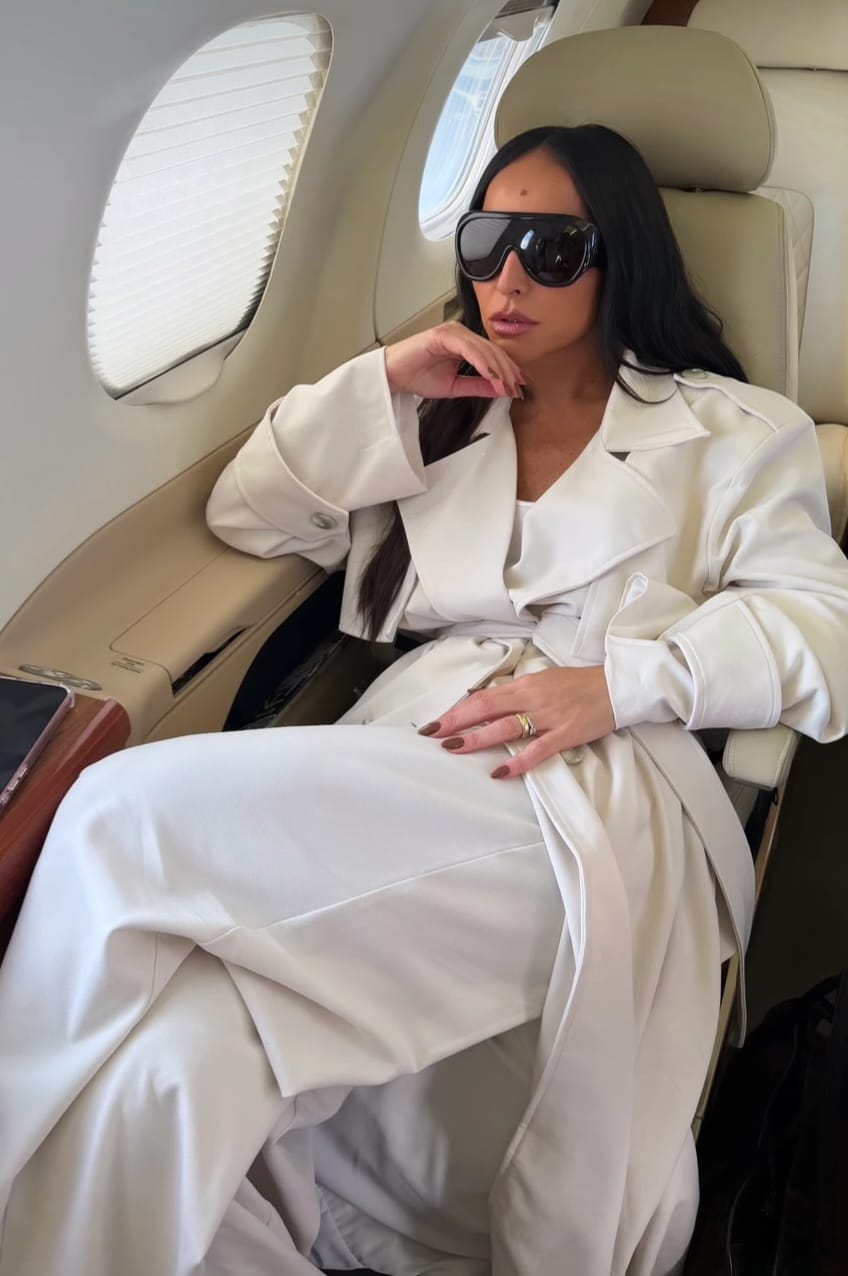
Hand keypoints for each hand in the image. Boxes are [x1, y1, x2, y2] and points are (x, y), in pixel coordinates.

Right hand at [384, 322, 524, 400]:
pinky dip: (483, 363)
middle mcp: (461, 334)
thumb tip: (500, 390)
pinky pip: (470, 349)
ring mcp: (453, 332)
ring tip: (506, 387)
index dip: (507, 372)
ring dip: (498, 369)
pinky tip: (491, 376)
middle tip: (517, 389)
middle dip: (507, 372)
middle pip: (493, 351)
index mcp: (464, 343)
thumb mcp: (454, 386)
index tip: (517, 389)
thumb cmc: (417, 377)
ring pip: (484, 350)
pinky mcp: (444, 335)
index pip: (493, 355)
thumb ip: (477, 385)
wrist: (392, 376)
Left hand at [418, 666, 614, 778]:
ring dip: (478, 738)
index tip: (436, 723)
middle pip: (487, 709)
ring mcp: (548, 717)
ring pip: (506, 728)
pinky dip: (518, 761)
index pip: (483, 698)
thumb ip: (518, 694)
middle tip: (433, 735)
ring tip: (454, 748)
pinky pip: (537, 750)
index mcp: (526, 684)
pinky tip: (499, 771)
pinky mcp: (565, 734)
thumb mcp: (544, 681)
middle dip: (457, 722)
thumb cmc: (579, 685)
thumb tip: (490, 705)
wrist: (616, 687)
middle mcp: (532, 698)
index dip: (457, 710)